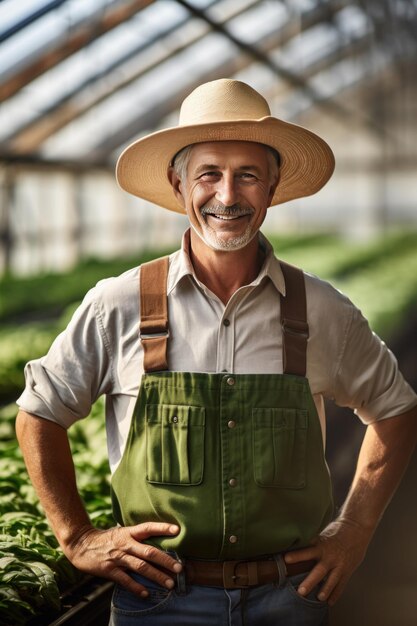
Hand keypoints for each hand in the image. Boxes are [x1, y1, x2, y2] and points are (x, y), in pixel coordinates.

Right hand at [65, 522, 181, 596]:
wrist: (81, 545)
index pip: (148, 527)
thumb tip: (156, 537)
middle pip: (149, 552)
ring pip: (140, 567)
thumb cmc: (106, 538)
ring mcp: (118, 557)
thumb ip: (137, 535)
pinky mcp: (110, 570)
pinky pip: (125, 580)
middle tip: (179, 568)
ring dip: (156, 576)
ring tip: (170, 583)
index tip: (177, 530)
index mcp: (129, 532)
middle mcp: (125, 544)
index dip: (162, 528)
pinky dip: (136, 588)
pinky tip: (146, 594)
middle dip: (165, 560)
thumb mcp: (121, 532)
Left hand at [284, 518, 371, 605]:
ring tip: (319, 598)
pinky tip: (330, 602)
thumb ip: (313, 544)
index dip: (297, 555)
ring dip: (325, 590)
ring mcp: (340, 565)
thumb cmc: (337, 531)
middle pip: (319, 571)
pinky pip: (341, 584)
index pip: (307, 551)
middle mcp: (330, 557)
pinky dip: (336, 594)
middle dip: (310, 582)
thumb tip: (297, 548)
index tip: (286, 559)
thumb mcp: (323, 535)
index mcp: (322, 546)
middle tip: (301, 591)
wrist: (357, 529)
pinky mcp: (347, 570)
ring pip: (332, 581)